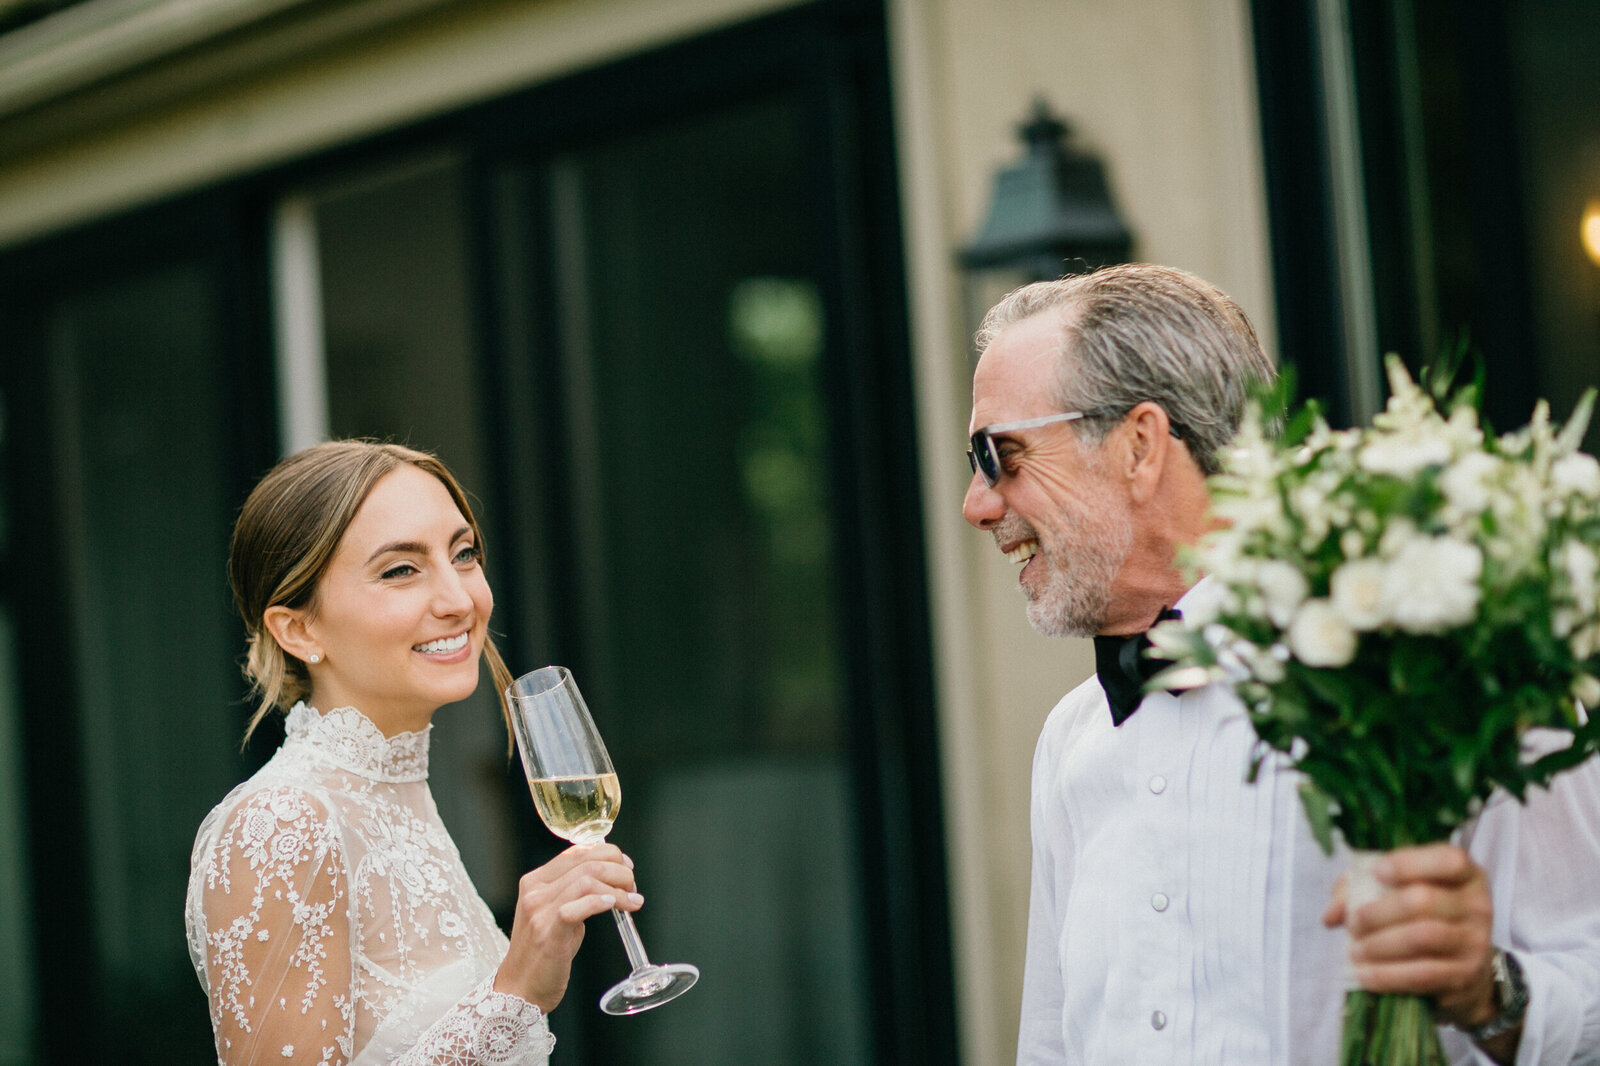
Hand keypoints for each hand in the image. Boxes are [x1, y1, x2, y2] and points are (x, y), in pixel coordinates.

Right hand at [494, 843, 641, 1012]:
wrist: (519, 989)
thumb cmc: (541, 954)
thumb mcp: (554, 914)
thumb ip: (574, 895)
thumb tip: (609, 881)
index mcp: (535, 881)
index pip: (577, 852)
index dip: (608, 854)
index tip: (626, 866)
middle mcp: (535, 891)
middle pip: (587, 862)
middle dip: (619, 870)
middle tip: (632, 887)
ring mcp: (539, 910)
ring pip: (588, 879)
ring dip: (618, 888)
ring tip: (631, 901)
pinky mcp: (549, 931)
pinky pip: (580, 906)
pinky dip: (602, 901)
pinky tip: (616, 906)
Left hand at [1322, 843, 1497, 1028]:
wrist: (1461, 971)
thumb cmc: (1421, 919)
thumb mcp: (1396, 892)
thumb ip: (1360, 889)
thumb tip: (1332, 913)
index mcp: (1464, 875)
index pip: (1449, 860)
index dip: (1410, 863)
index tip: (1377, 871)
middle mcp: (1478, 905)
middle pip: (1424, 900)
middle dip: (1378, 913)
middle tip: (1354, 924)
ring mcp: (1476, 941)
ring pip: (1422, 937)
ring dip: (1379, 944)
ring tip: (1355, 951)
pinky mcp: (1466, 975)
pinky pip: (1424, 974)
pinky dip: (1388, 975)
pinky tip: (1366, 975)